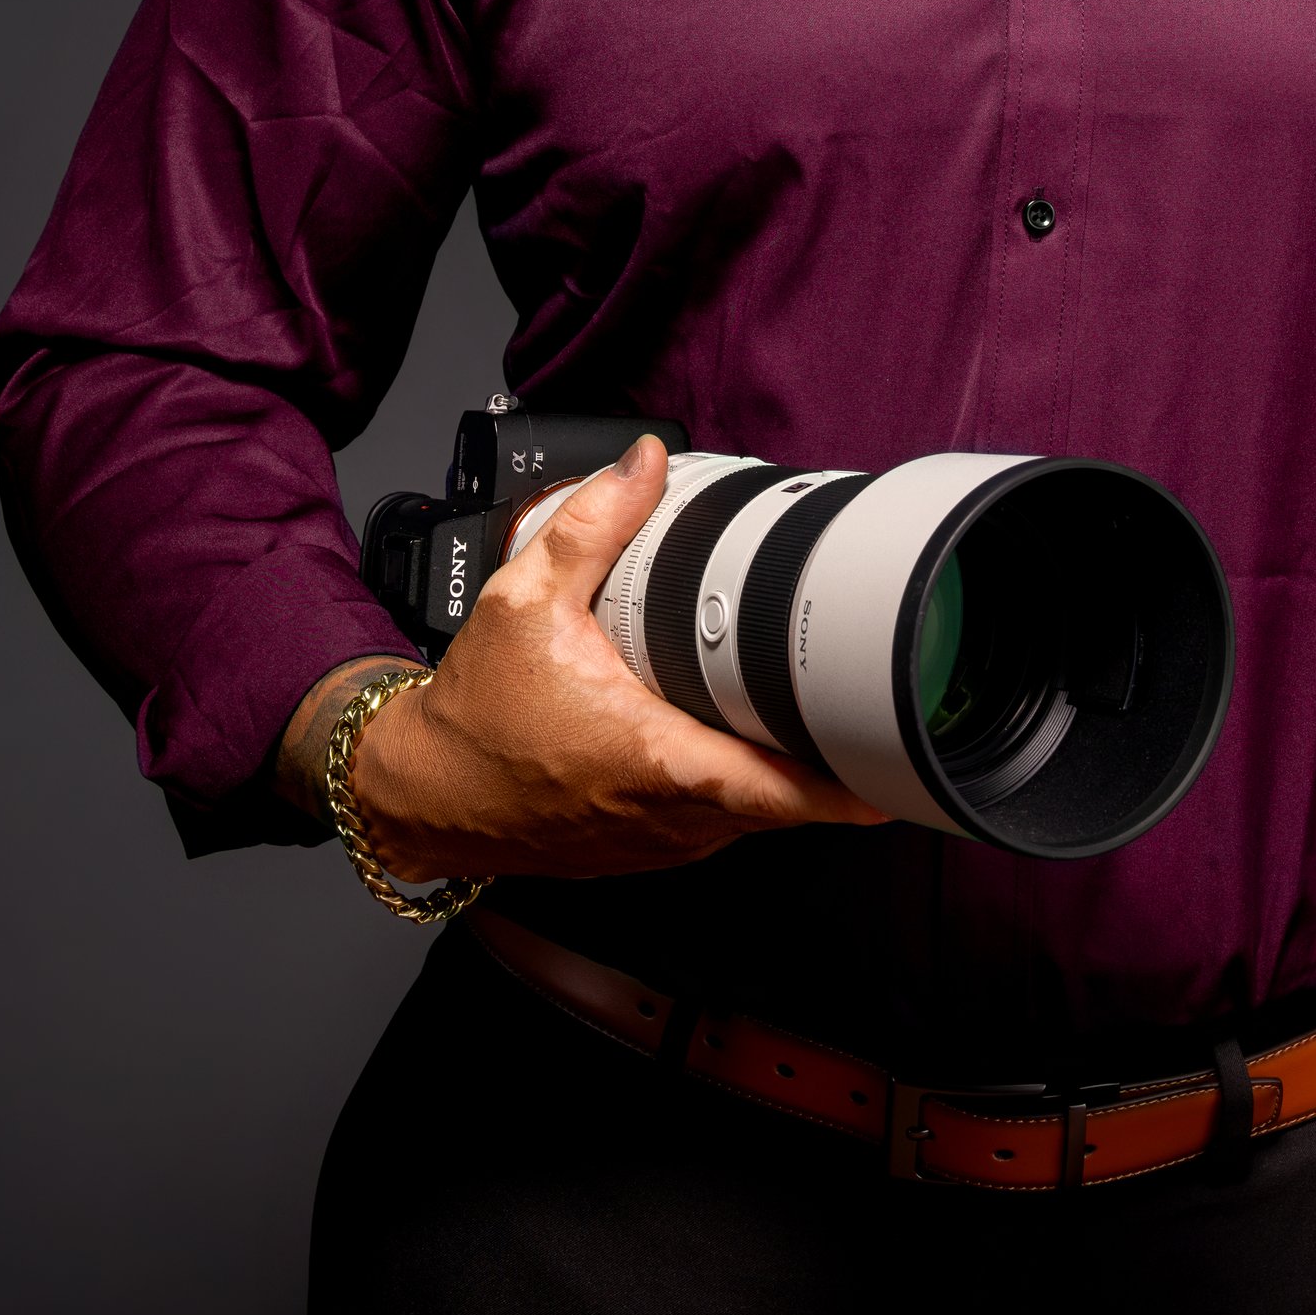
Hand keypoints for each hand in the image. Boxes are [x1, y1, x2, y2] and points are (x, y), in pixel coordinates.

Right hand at [291, 435, 885, 881]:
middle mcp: (666, 818)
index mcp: (651, 761)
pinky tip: (736, 739)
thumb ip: (592, 523)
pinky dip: (739, 789)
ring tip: (809, 714)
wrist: (420, 792)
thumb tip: (646, 461)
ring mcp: (659, 844)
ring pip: (753, 818)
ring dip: (782, 776)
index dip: (844, 784)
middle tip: (867, 706)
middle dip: (828, 760)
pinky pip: (718, 825)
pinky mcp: (646, 852)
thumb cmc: (472, 711)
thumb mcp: (525, 599)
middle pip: (783, 803)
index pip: (775, 790)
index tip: (894, 765)